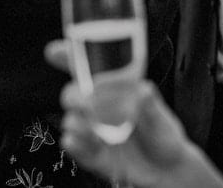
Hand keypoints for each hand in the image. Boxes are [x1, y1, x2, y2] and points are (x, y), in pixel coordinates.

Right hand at [45, 40, 197, 187]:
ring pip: (71, 121)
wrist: (168, 171)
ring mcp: (93, 132)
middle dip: (74, 95)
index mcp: (113, 91)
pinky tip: (88, 143)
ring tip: (96, 130)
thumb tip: (144, 90)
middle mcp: (99, 109)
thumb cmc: (163, 135)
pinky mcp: (93, 155)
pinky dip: (76, 145)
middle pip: (72, 94)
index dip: (68, 57)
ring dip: (78, 122)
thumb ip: (151, 106)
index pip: (87, 70)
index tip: (54, 51)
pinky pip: (75, 148)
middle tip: (88, 102)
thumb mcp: (162, 118)